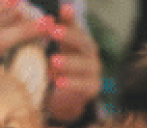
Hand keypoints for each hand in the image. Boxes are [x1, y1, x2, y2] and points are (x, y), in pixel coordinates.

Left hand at [45, 4, 101, 122]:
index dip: (70, 19)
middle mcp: (91, 54)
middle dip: (69, 36)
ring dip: (68, 62)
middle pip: (84, 42)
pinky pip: (83, 85)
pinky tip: (58, 82)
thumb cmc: (61, 69)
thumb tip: (55, 12)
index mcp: (81, 42)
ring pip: (84, 65)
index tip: (63, 10)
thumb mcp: (56, 50)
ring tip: (53, 61)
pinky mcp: (93, 88)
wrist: (66, 98)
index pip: (77, 27)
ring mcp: (94, 71)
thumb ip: (55, 32)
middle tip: (52, 31)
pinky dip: (71, 83)